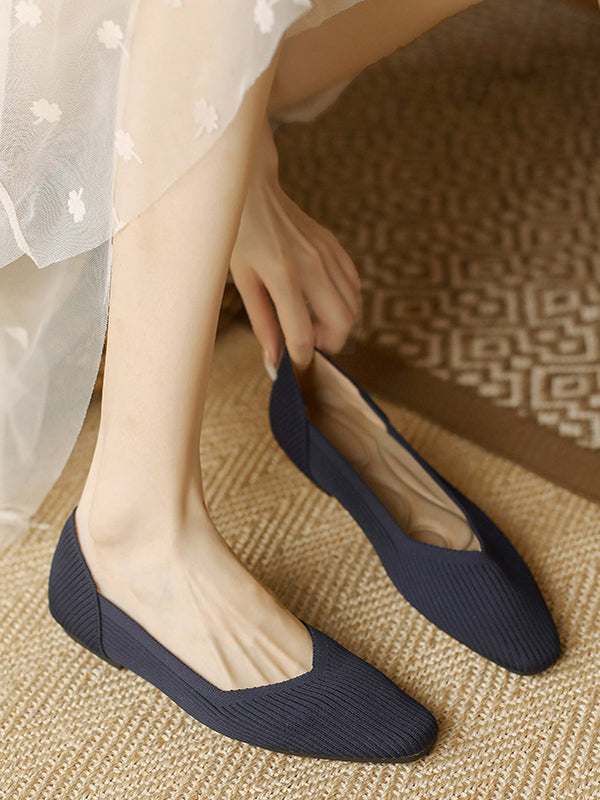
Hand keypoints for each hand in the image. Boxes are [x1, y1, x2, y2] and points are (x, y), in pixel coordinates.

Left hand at [229, 117, 361, 374]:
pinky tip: (322, 302)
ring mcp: (327, 254)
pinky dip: (345, 302)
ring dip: (339, 325)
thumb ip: (262, 323)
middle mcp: (312, 265)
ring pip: (354, 306)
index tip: (294, 366)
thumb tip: (274, 361)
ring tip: (313, 323)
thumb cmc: (237, 234)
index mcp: (282, 275)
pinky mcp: (334, 246)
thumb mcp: (242, 281)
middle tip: (308, 344)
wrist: (250, 188)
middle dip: (330, 345)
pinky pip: (353, 284)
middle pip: (343, 324)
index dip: (301, 359)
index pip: (303, 335)